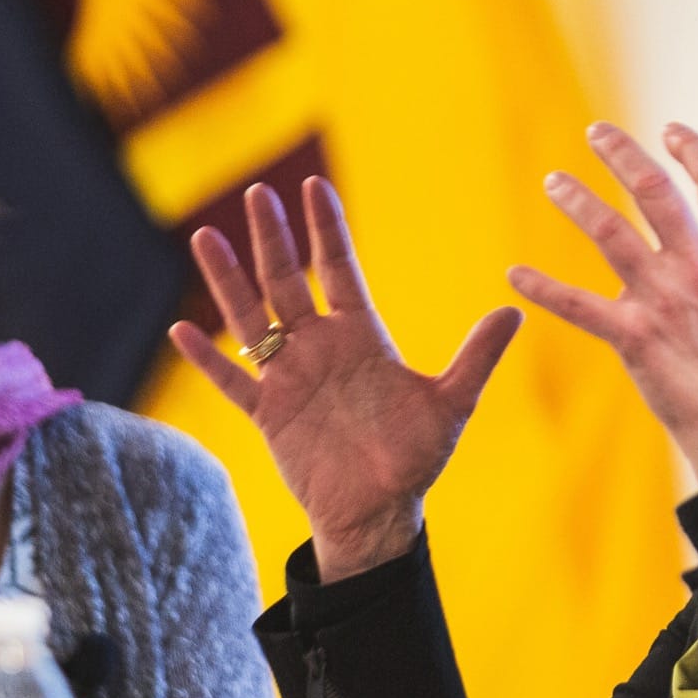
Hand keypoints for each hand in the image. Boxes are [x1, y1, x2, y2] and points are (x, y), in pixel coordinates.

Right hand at [169, 179, 522, 581]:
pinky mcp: (269, 413)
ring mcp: (290, 378)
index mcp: (360, 337)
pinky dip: (208, 358)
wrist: (380, 511)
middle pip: (287, 282)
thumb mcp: (451, 403)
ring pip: (251, 319)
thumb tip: (515, 311)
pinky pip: (232, 381)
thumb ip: (476, 357)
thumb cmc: (414, 457)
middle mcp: (320, 348)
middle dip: (272, 239)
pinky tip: (181, 329)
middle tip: (256, 191)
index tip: (314, 186)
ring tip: (205, 237)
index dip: (326, 230)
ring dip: (229, 281)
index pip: (339, 270)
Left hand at [509, 122, 697, 487]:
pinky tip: (514, 274)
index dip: (691, 148)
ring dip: (577, 202)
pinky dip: (544, 289)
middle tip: (596, 131)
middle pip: (654, 190)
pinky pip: (580, 306)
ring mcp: (664, 298)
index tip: (670, 130)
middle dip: (621, 154)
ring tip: (553, 182)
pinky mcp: (634, 335)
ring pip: (610, 233)